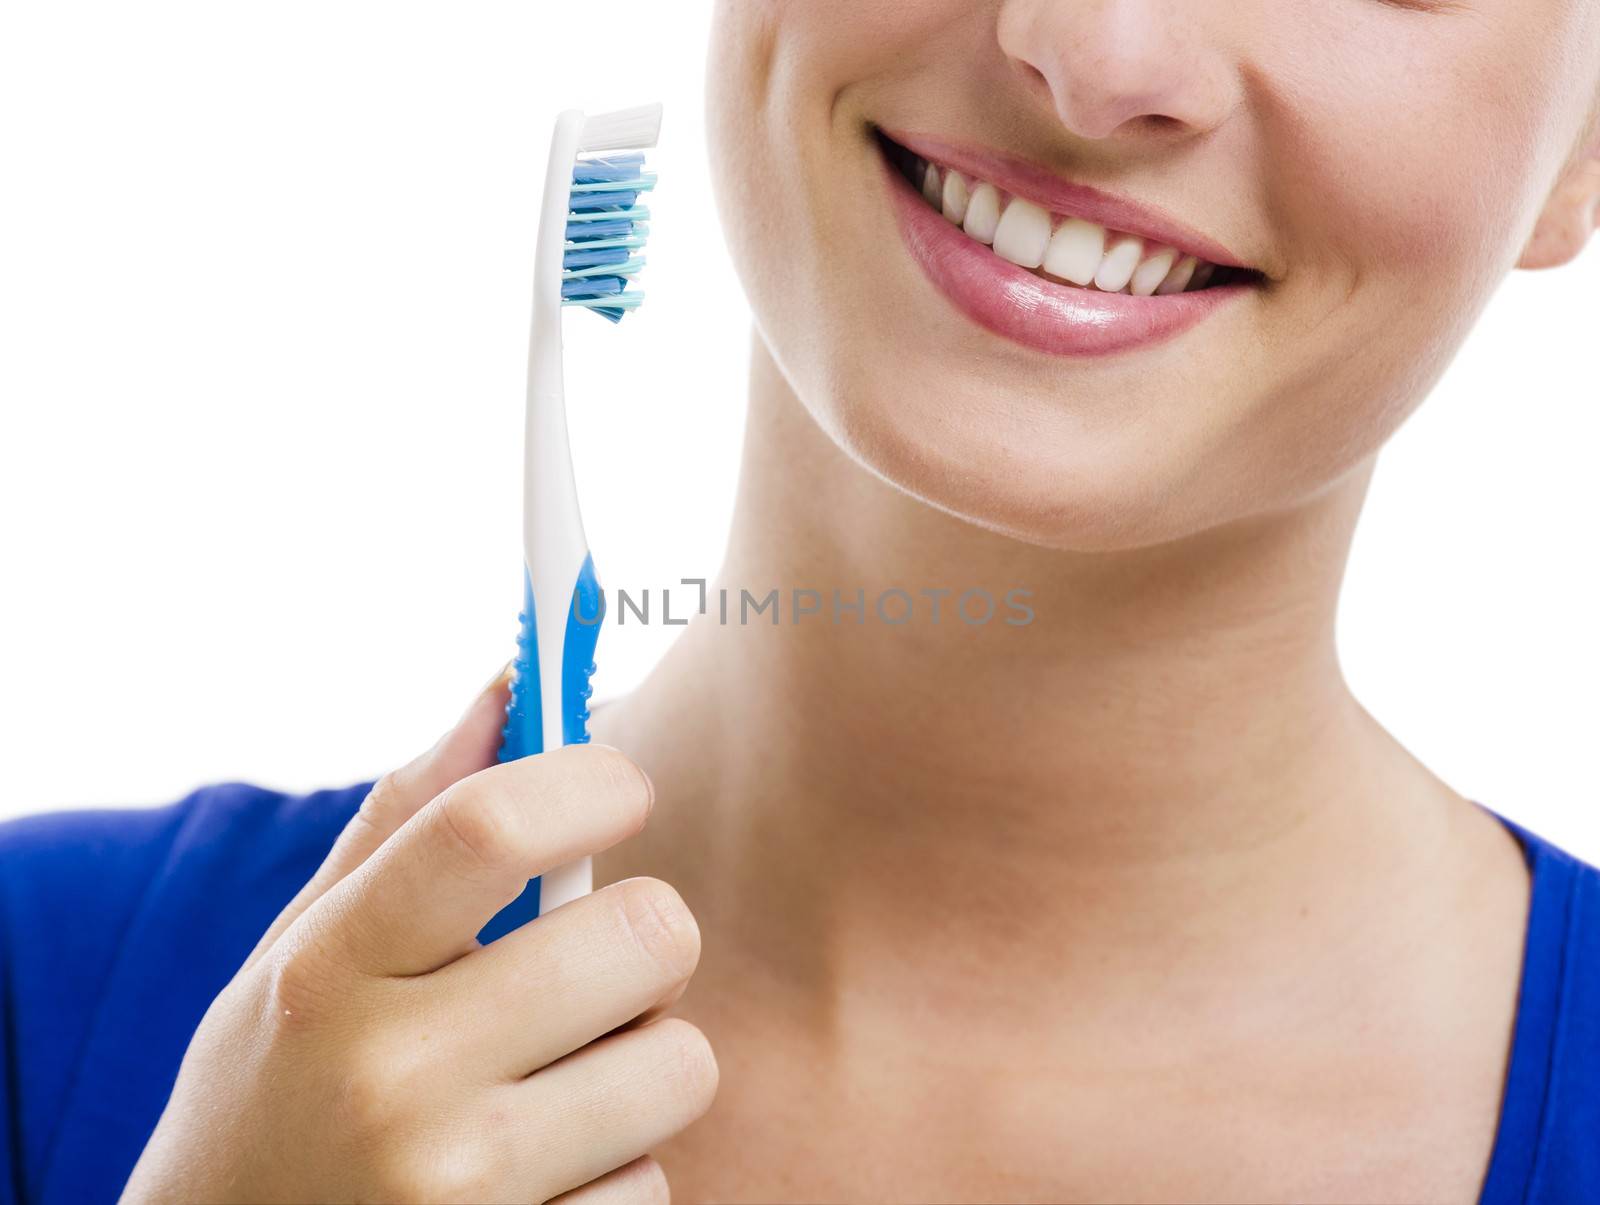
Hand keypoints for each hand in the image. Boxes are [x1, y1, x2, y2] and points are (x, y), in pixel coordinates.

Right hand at [122, 677, 714, 1203]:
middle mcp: (389, 1080)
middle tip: (598, 960)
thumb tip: (509, 683)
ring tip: (559, 1083)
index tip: (621, 785)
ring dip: (645, 1062)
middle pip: (644, 934)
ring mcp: (459, 1189)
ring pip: (680, 1062)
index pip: (491, 827)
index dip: (592, 781)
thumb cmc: (277, 1092)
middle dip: (646, 936)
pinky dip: (619, 1172)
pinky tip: (539, 1179)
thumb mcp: (299, 955)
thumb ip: (404, 819)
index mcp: (328, 973)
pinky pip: (657, 1182)